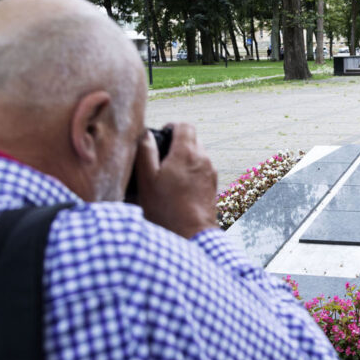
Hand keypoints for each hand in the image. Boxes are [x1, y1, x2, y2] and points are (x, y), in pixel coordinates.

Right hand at [134, 123, 217, 238]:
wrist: (192, 234)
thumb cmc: (166, 209)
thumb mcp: (147, 180)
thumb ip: (146, 153)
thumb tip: (146, 135)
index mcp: (186, 153)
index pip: (185, 125)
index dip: (171, 127)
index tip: (161, 136)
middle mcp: (203, 159)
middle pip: (192, 139)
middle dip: (177, 143)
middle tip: (161, 158)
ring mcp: (211, 172)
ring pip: (198, 154)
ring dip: (184, 158)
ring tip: (168, 175)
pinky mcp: (213, 185)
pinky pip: (203, 169)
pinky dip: (192, 171)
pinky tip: (179, 187)